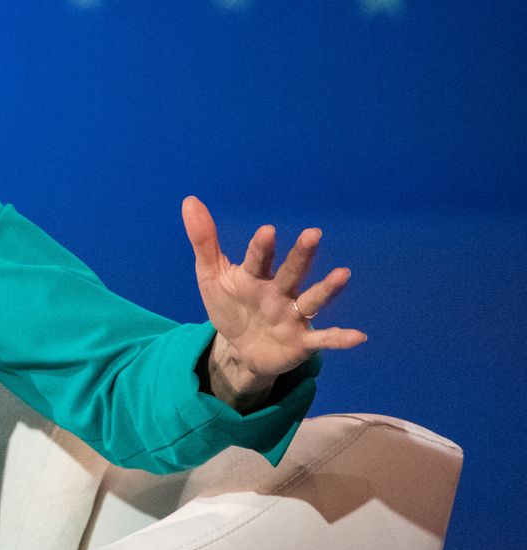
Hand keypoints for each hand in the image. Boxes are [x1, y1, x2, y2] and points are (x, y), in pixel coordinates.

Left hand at [183, 196, 366, 386]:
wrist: (240, 349)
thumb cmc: (230, 306)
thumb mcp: (211, 276)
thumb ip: (204, 241)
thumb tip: (190, 200)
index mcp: (255, 276)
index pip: (258, 259)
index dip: (261, 247)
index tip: (267, 231)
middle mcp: (279, 292)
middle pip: (291, 272)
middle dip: (301, 255)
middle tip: (313, 233)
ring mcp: (293, 315)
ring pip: (311, 300)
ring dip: (327, 289)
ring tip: (343, 274)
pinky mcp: (302, 341)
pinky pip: (323, 339)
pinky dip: (340, 338)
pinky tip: (359, 335)